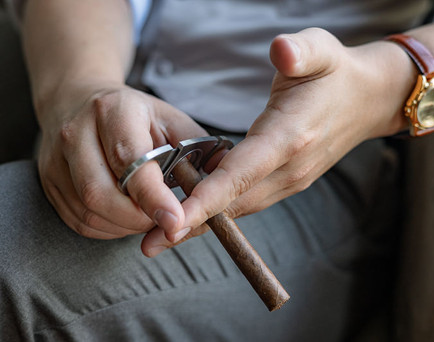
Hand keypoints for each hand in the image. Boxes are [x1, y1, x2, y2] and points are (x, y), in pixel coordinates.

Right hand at [37, 84, 207, 252]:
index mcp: (113, 111)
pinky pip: (79, 220)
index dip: (153, 195)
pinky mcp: (48, 182)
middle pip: (100, 193)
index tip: (175, 220)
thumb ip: (198, 149)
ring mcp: (55, 159)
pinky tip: (126, 215)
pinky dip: (109, 228)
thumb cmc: (135, 115)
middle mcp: (76, 133)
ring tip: (148, 214)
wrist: (78, 101)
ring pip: (88, 212)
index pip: (130, 159)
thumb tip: (226, 181)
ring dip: (125, 225)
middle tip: (165, 219)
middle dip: (138, 218)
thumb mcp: (172, 120)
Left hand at [142, 27, 412, 254]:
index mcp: (291, 136)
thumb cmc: (336, 73)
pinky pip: (247, 201)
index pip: (242, 172)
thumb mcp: (321, 50)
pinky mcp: (287, 182)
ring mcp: (290, 179)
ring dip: (202, 224)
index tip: (174, 221)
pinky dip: (219, 212)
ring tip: (159, 238)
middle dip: (192, 224)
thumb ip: (301, 51)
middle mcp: (290, 168)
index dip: (207, 198)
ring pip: (240, 208)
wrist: (367, 100)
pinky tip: (192, 217)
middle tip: (149, 244)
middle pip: (234, 203)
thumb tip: (281, 50)